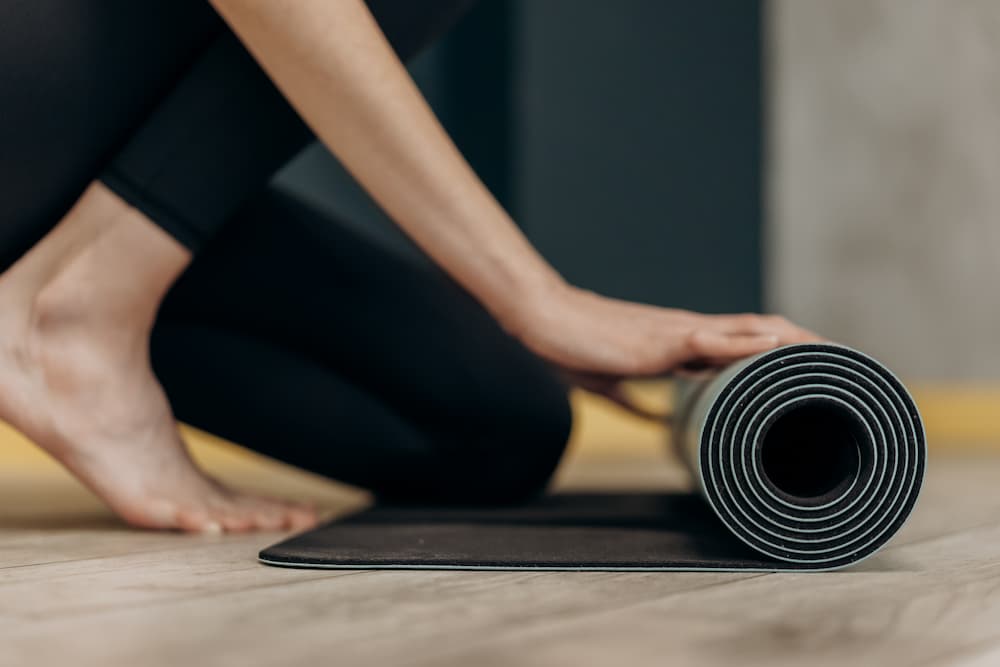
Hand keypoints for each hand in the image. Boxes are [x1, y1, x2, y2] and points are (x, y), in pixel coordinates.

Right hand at [506, 283, 821, 417]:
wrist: (545, 321)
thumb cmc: (573, 346)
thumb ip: (637, 402)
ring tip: (833, 354)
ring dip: (794, 342)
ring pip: (751, 331)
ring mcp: (680, 333)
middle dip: (804, 345)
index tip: (810, 365)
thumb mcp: (610, 383)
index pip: (741, 342)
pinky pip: (717, 341)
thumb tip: (658, 421)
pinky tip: (781, 349)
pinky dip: (751, 345)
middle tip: (844, 361)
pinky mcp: (665, 341)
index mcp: (679, 342)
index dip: (778, 350)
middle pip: (761, 332)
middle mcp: (689, 332)